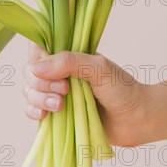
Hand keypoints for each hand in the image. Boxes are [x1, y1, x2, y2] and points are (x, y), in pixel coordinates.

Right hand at [22, 42, 152, 146]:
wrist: (137, 119)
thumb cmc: (123, 89)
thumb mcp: (98, 68)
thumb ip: (69, 62)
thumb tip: (37, 68)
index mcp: (68, 55)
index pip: (38, 48)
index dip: (36, 59)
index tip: (47, 69)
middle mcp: (58, 72)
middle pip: (30, 72)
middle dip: (41, 83)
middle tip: (65, 91)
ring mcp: (55, 93)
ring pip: (29, 91)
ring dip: (38, 98)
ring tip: (60, 106)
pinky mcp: (56, 113)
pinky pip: (32, 110)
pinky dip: (33, 112)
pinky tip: (44, 116)